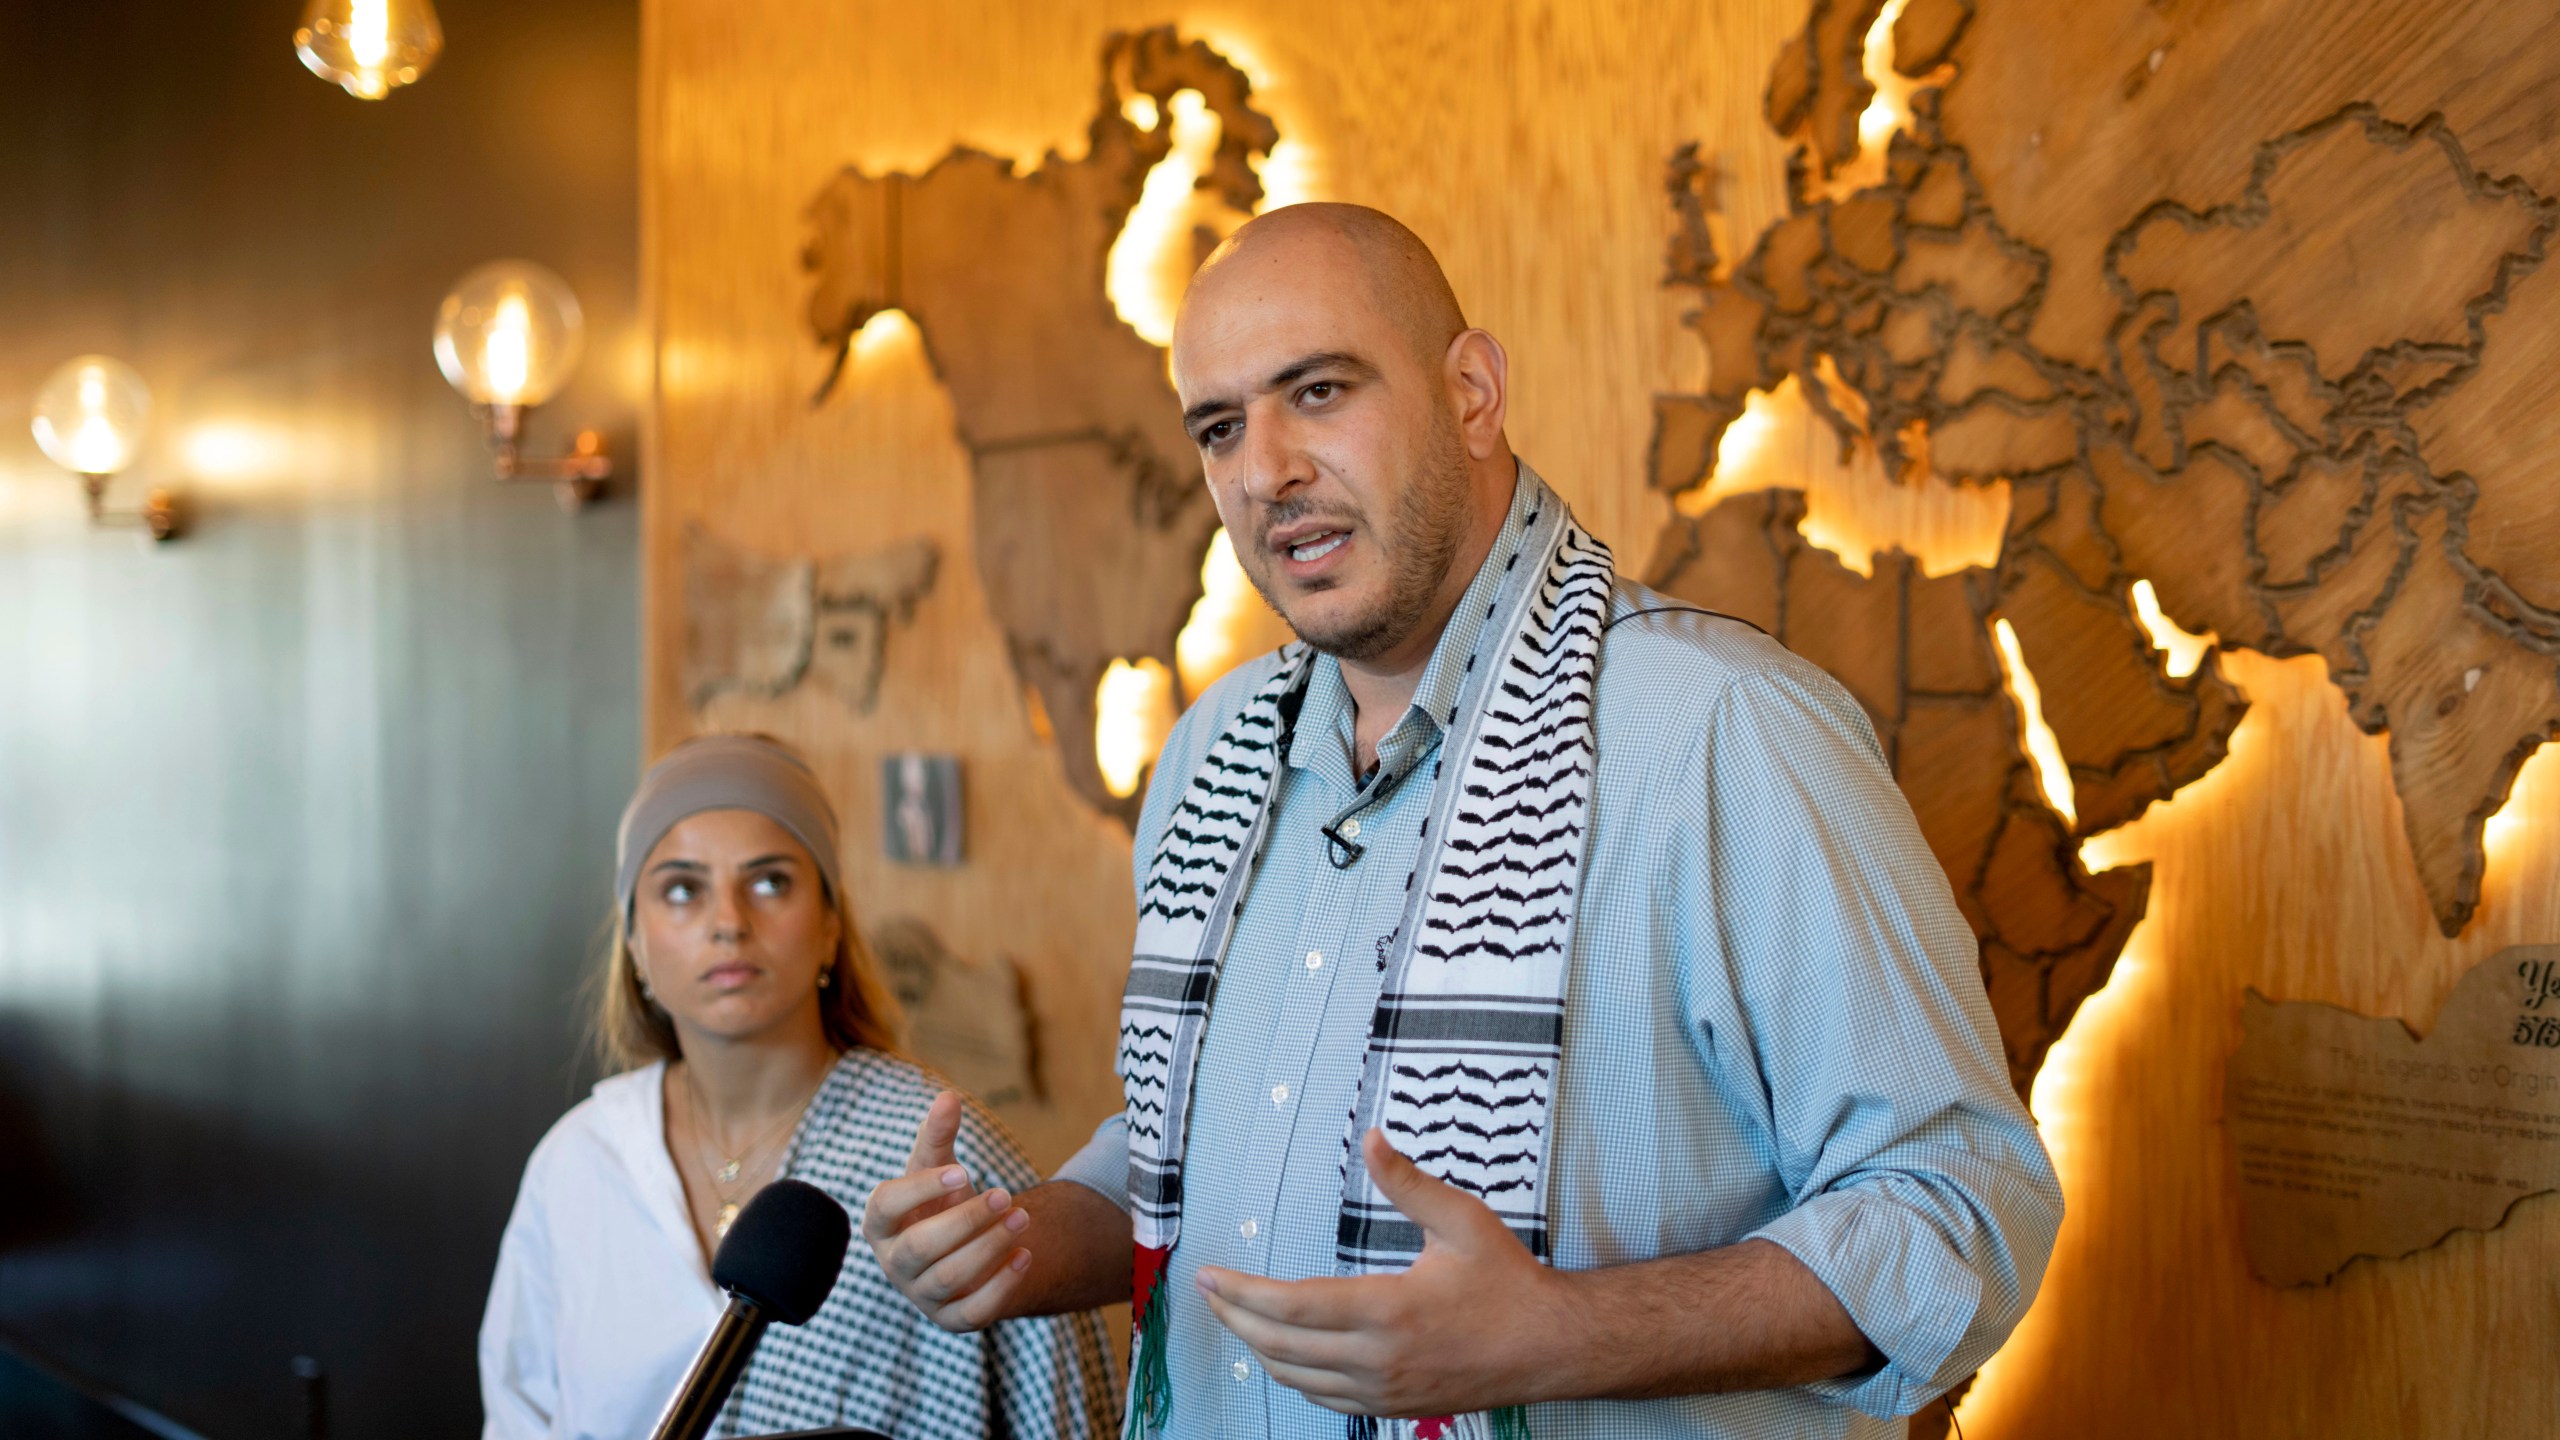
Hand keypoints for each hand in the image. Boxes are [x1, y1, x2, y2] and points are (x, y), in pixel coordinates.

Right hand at [860, 1090, 1033, 1331]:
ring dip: (989, 1246)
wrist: (968, 1246)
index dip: (920, 1188)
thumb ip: (939, 1134)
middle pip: (921, 1247)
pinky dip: (1002, 1284)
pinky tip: (1026, 1254)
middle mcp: (894, 1263)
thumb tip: (948, 1097)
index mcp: (881, 1223)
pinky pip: (974, 1311)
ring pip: (949, 1277)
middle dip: (966, 1220)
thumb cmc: (942, 1200)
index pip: (885, 1206)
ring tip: (1022, 1216)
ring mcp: (921, 1295)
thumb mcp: (939, 1166)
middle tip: (1005, 1194)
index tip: (964, 1170)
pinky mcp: (952, 1319)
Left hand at [1194, 1128, 1564, 1417]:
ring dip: (1258, 1347)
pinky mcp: (1394, 1406)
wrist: (1551, 1347)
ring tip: (1234, 1316)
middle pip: (1281, 1346)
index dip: (1242, 1292)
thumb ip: (1408, 1182)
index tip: (1210, 1275)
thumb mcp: (1461, 1221)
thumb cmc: (1508, 1282)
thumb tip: (1371, 1138)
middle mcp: (1378, 1359)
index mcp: (1388, 1311)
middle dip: (1235, 1317)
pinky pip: (1325, 1398)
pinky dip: (1292, 1376)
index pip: (1292, 1307)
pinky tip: (1282, 1354)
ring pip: (1297, 1378)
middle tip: (1206, 1291)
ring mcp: (1384, 1390)